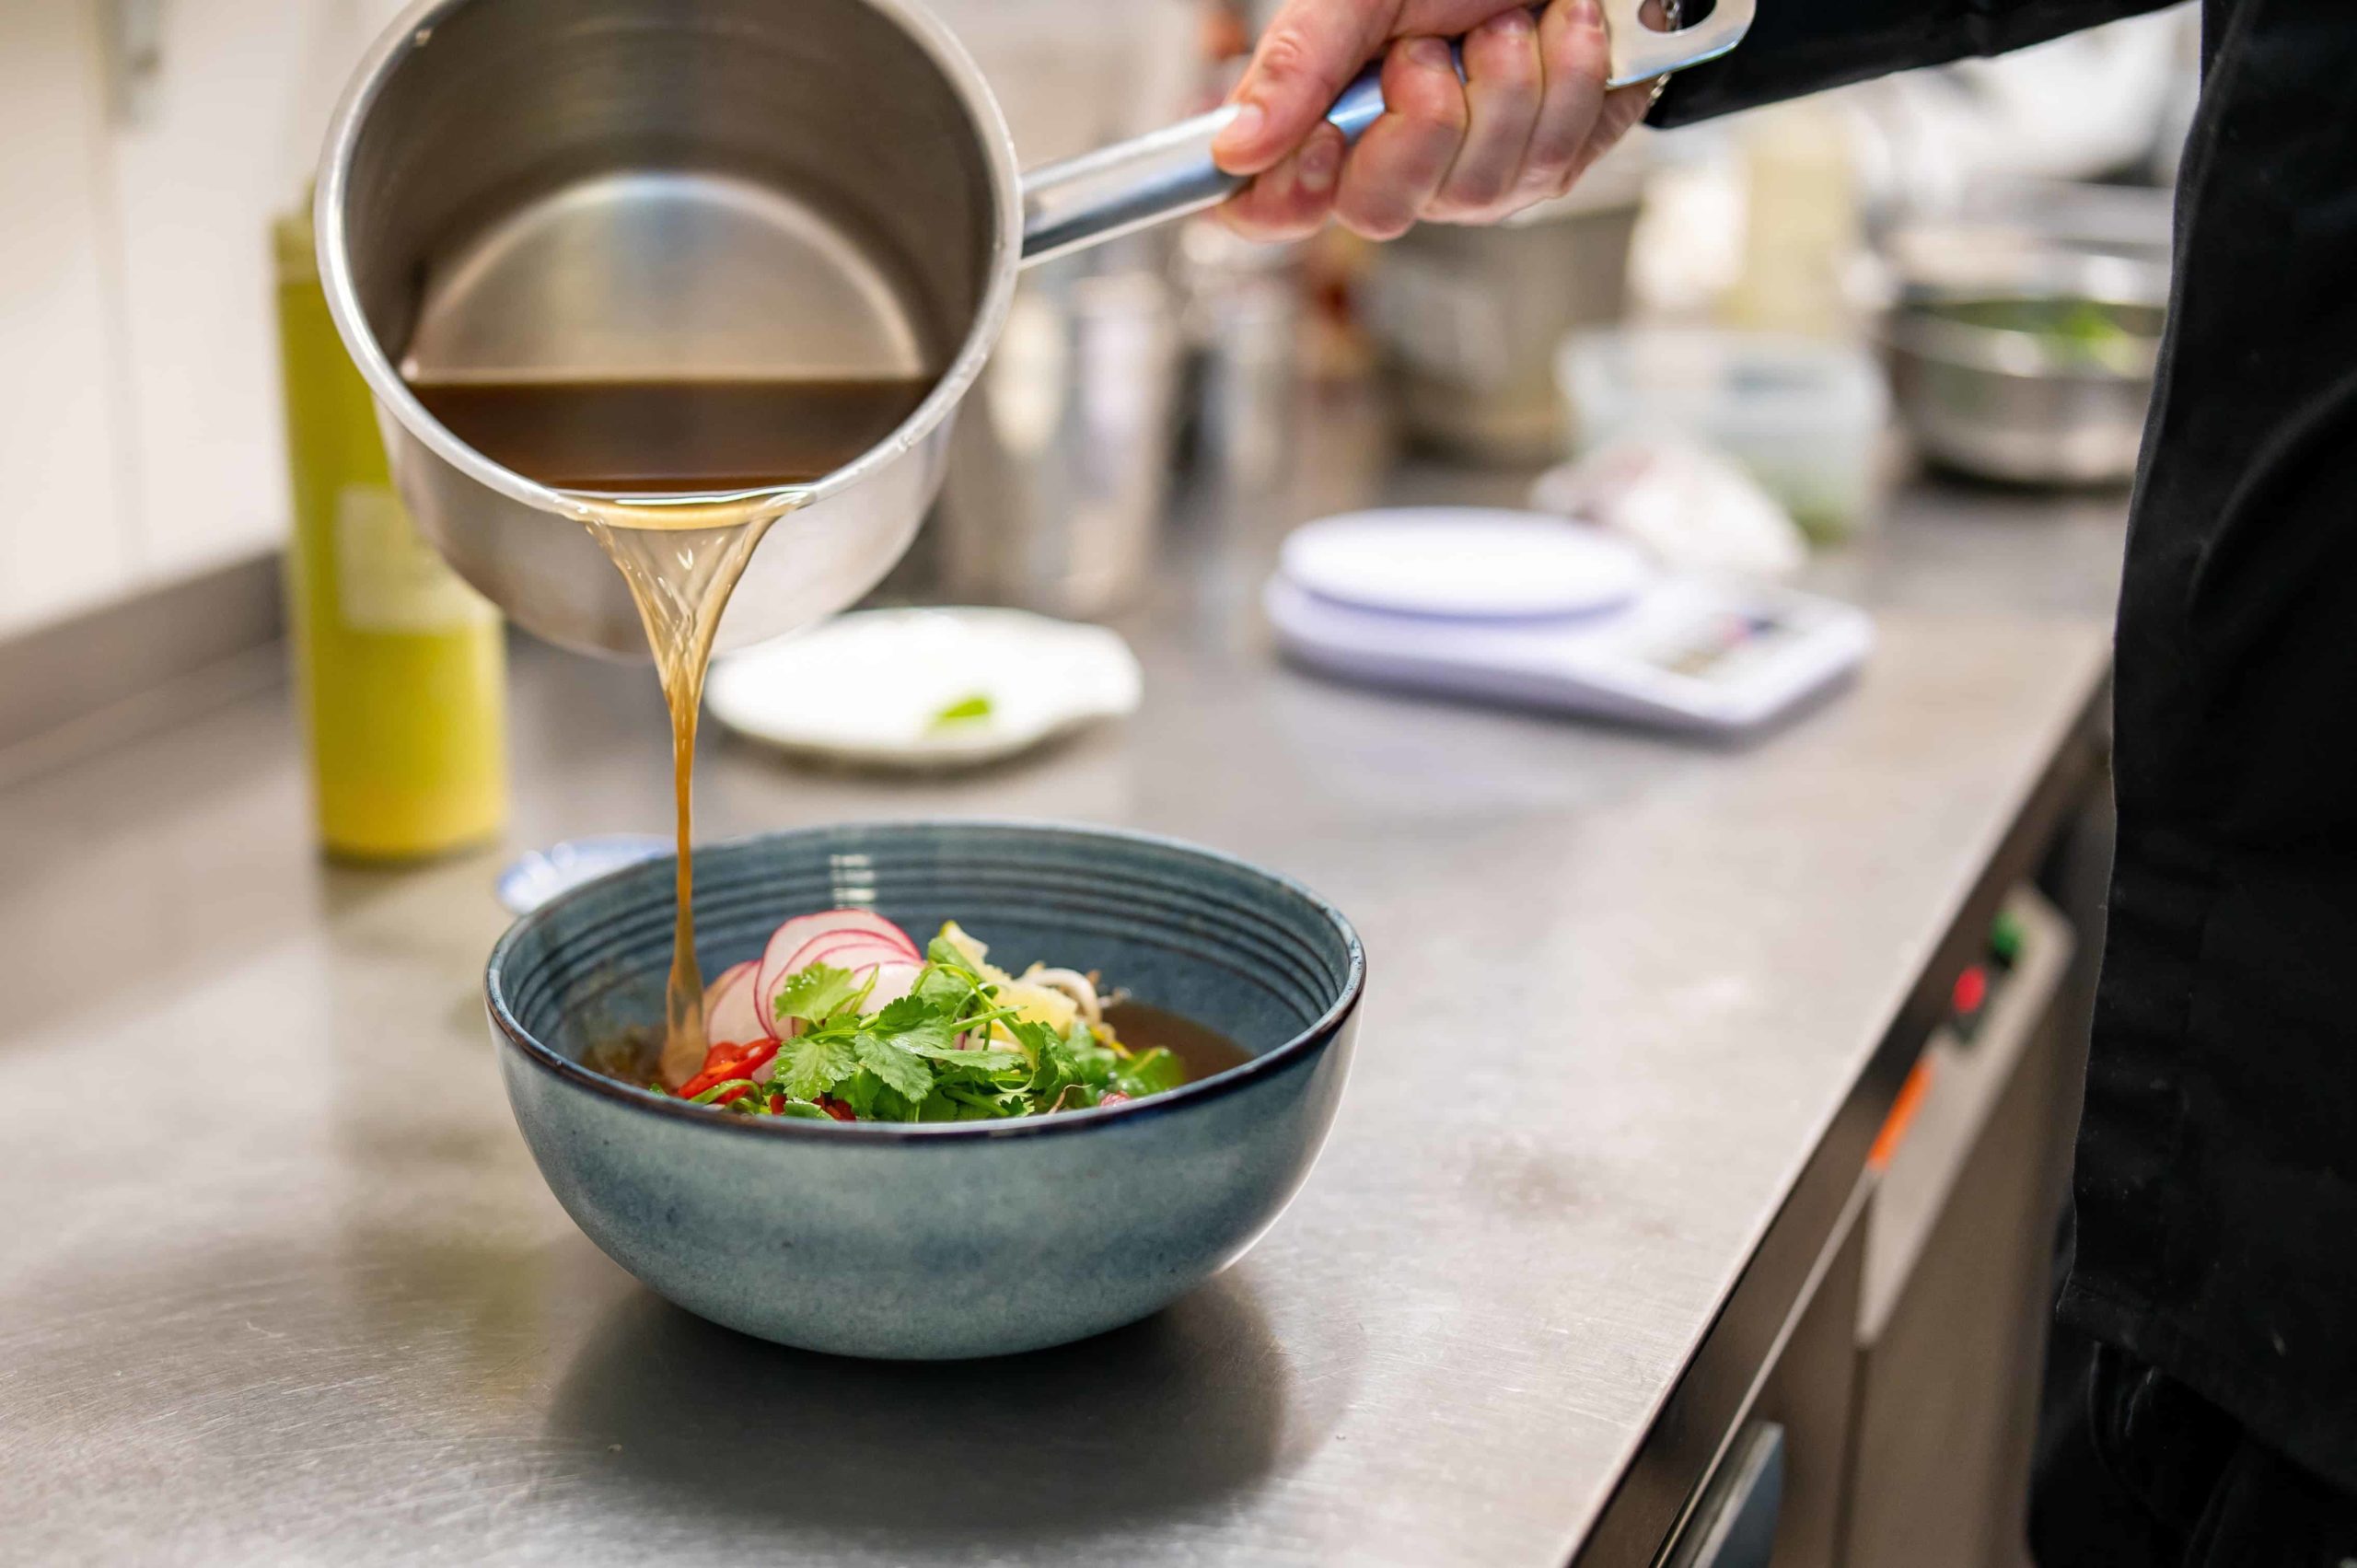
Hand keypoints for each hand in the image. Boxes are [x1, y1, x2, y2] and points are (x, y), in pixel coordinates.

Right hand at [1211, 0, 1655, 241]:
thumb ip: (1296, 64)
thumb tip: (1237, 148)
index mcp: (1329, 127)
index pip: (1275, 210)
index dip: (1294, 194)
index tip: (1327, 135)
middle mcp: (1396, 171)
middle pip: (1381, 212)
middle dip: (1423, 116)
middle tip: (1430, 47)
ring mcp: (1470, 184)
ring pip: (1476, 187)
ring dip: (1502, 80)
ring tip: (1502, 23)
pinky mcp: (1545, 171)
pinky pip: (1552, 159)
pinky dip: (1563, 75)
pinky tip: (1553, 33)